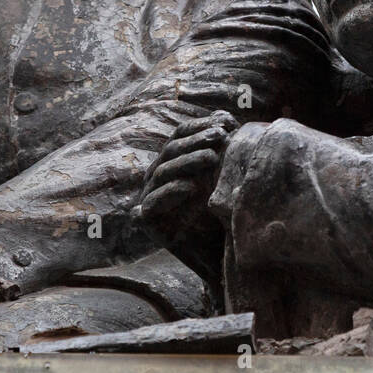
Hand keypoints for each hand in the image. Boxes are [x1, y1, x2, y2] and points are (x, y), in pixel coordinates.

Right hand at [137, 111, 237, 285]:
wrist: (220, 256)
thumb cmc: (223, 214)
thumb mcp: (225, 178)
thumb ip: (222, 150)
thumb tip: (225, 116)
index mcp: (173, 161)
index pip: (180, 134)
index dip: (199, 125)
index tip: (225, 123)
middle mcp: (157, 176)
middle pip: (171, 149)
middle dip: (196, 139)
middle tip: (220, 137)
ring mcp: (149, 198)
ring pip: (162, 171)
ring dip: (187, 161)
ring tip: (211, 158)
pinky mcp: (146, 220)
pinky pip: (153, 202)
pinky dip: (172, 192)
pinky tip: (191, 188)